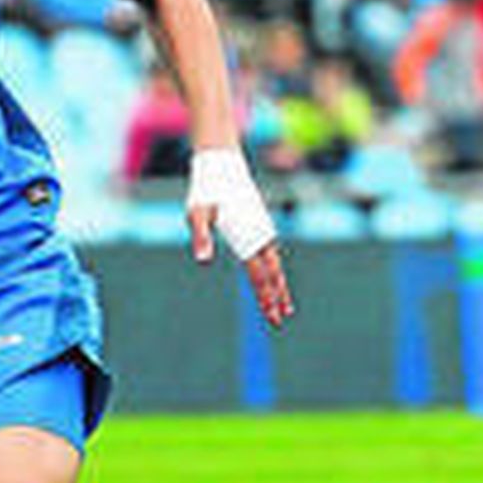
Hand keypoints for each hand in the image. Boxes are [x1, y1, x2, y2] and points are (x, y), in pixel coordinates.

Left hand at [186, 148, 294, 327]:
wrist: (221, 163)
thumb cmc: (206, 189)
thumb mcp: (197, 213)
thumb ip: (201, 236)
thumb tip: (203, 261)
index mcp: (246, 236)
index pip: (258, 274)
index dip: (266, 296)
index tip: (272, 315)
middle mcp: (259, 234)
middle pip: (271, 273)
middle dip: (275, 297)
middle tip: (280, 319)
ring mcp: (261, 228)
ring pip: (273, 263)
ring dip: (278, 285)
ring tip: (284, 304)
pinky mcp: (258, 222)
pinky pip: (269, 251)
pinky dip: (273, 268)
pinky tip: (274, 276)